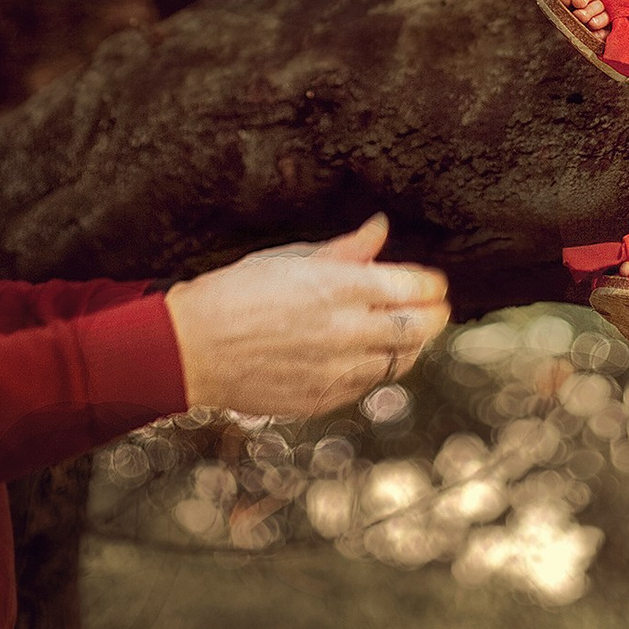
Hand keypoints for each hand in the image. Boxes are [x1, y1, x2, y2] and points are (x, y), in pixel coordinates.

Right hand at [162, 215, 450, 418]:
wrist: (192, 348)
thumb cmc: (236, 293)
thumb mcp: (289, 258)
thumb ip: (344, 250)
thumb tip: (380, 228)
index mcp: (339, 286)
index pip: (412, 286)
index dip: (431, 284)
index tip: (434, 282)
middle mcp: (345, 330)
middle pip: (419, 327)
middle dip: (435, 316)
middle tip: (436, 308)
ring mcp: (336, 370)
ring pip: (400, 361)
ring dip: (410, 345)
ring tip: (406, 332)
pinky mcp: (324, 399)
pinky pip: (368, 386)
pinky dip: (377, 369)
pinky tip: (369, 356)